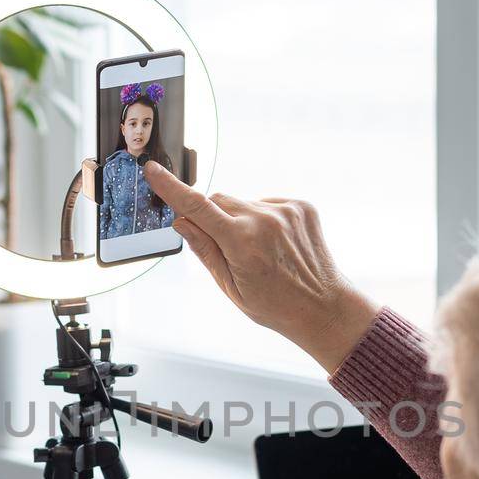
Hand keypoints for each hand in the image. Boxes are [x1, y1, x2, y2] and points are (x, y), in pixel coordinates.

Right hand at [145, 161, 379, 373]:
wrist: (324, 307)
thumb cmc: (277, 306)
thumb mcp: (231, 288)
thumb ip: (204, 250)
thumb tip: (182, 222)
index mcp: (241, 243)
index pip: (196, 208)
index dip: (171, 188)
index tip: (153, 171)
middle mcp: (264, 219)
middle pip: (218, 200)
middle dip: (211, 217)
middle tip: (225, 248)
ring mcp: (285, 210)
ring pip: (243, 202)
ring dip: (240, 220)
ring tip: (258, 252)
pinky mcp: (301, 205)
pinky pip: (267, 203)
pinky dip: (263, 218)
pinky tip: (275, 244)